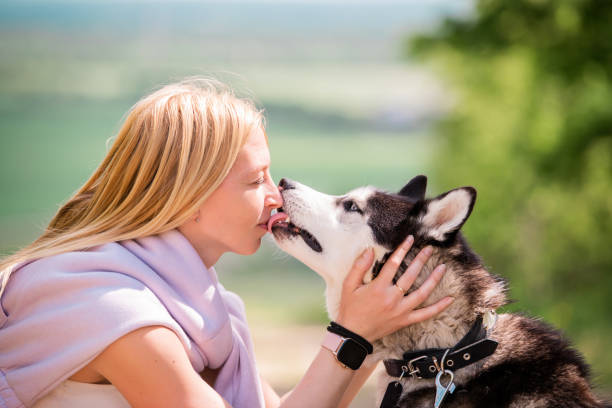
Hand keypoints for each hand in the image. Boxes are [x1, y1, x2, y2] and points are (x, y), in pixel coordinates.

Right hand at [335, 235, 452, 342]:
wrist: (354, 335)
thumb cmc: (350, 308)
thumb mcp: (349, 285)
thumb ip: (359, 266)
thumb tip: (369, 250)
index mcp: (378, 288)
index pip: (394, 264)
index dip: (403, 249)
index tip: (411, 239)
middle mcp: (392, 298)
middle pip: (411, 275)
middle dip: (421, 260)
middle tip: (430, 249)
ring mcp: (401, 310)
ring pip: (422, 293)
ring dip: (434, 279)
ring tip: (443, 267)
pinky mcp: (405, 320)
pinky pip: (426, 314)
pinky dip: (439, 307)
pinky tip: (450, 299)